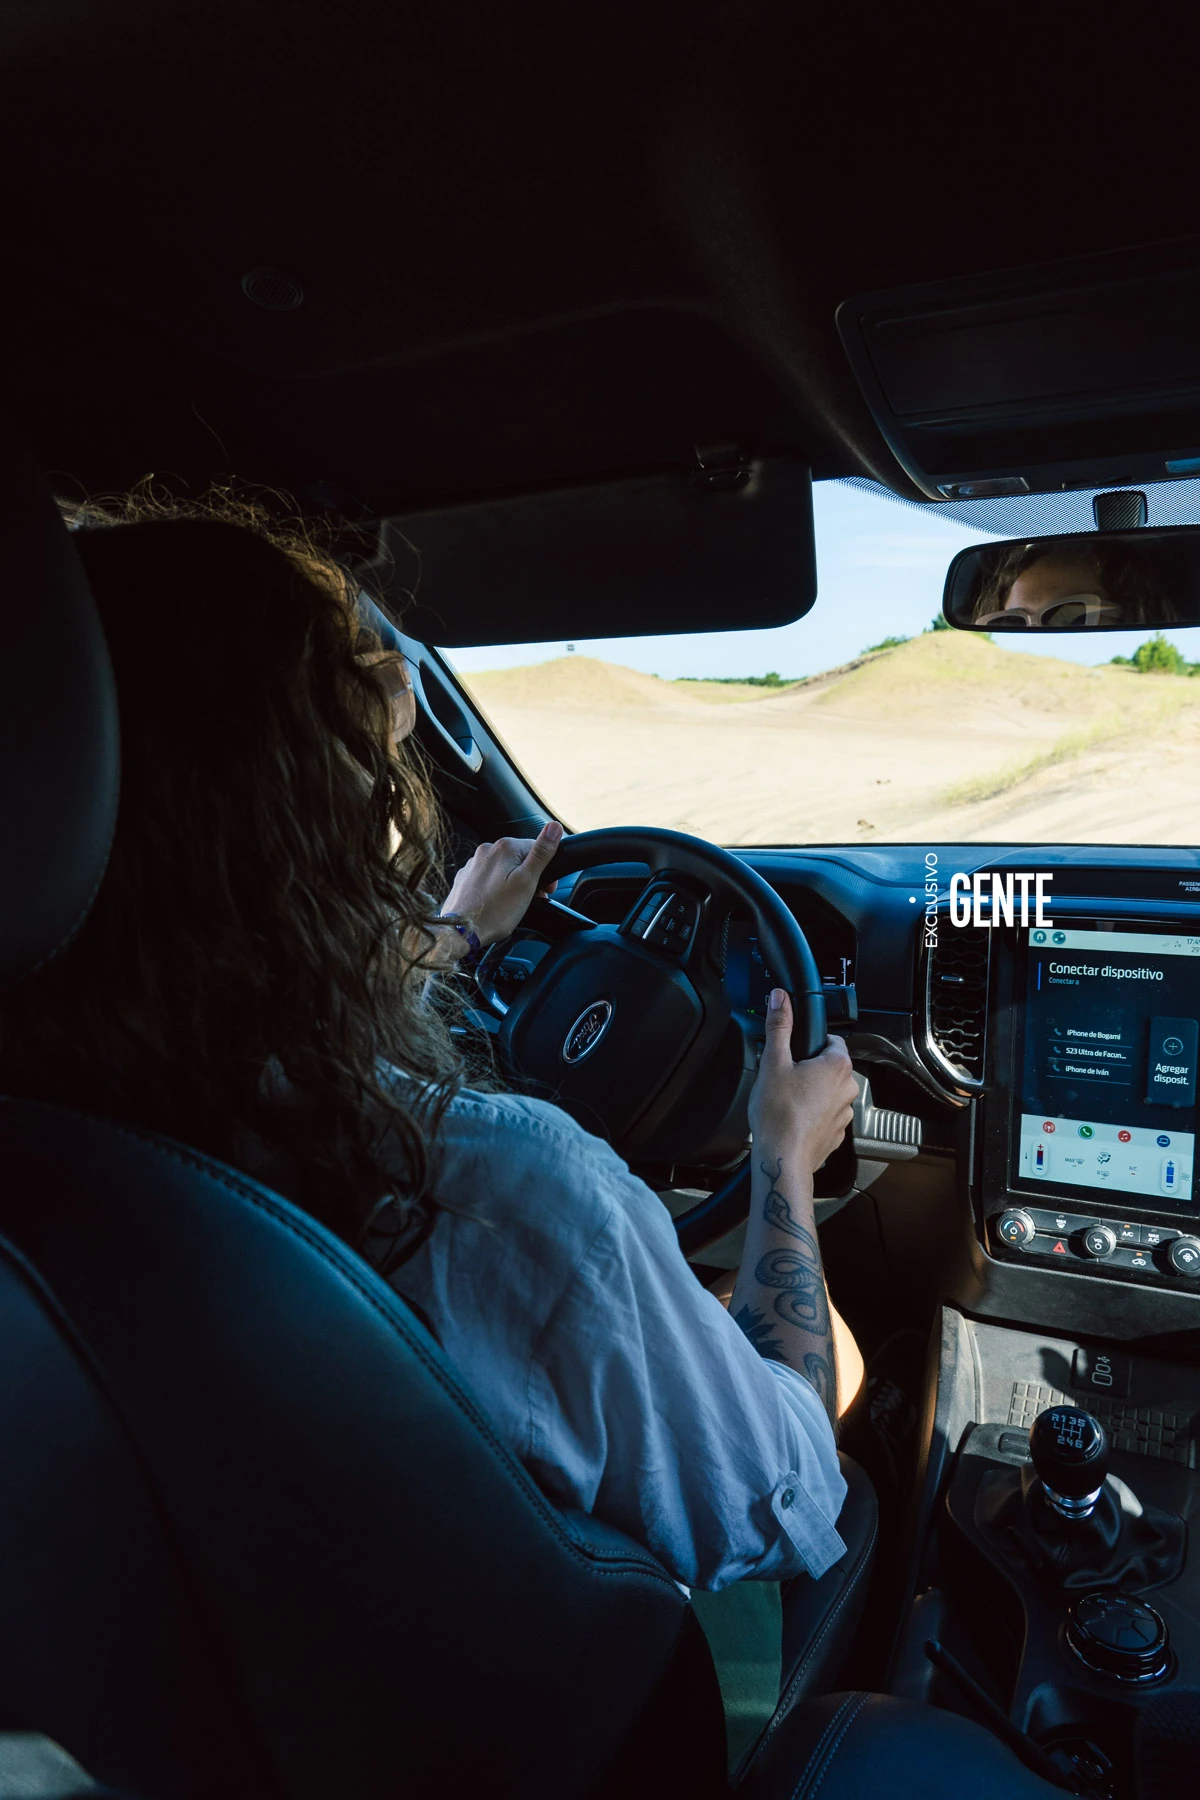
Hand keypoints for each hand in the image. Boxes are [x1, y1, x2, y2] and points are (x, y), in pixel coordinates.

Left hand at [441, 820, 563, 946]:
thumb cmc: (495, 911)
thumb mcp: (527, 881)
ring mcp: (474, 865)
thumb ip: (541, 853)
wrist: (461, 931)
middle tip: (533, 899)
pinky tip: (498, 904)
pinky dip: (498, 888)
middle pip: (519, 859)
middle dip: (530, 877)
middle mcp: (486, 851)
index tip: (547, 889)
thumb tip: (554, 827)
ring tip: (515, 904)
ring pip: (504, 869)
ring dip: (514, 883)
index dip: (546, 870)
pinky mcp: (466, 879)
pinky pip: (489, 879)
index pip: (536, 848)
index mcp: (504, 847)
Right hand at [748, 990, 856, 1173]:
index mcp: (837, 1065)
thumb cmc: (779, 1114)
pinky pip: (825, 1115)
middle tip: (784, 1076)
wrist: (782, 1158)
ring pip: (827, 1092)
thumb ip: (779, 1026)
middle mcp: (848, 1088)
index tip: (794, 1051)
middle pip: (829, 1066)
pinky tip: (791, 1118)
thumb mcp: (773, 1062)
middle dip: (809, 1068)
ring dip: (811, 1092)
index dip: (810, 1042)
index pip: (832, 1040)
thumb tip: (781, 999)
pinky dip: (811, 1115)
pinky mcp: (836, 1134)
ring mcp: (844, 1114)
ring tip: (785, 1100)